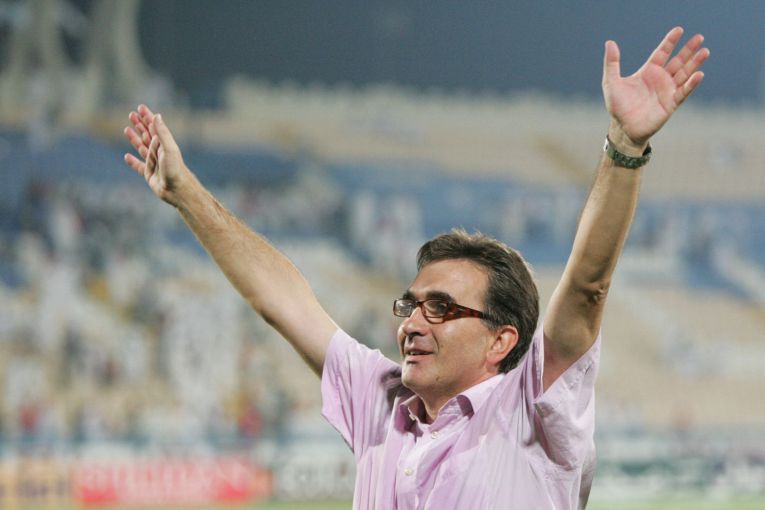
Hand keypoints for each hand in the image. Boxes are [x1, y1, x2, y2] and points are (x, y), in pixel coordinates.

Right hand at [123, 104, 192, 205]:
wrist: (177, 190)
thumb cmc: (175, 169)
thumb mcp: (169, 148)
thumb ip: (162, 133)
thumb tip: (157, 116)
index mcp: (164, 144)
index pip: (154, 127)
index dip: (147, 117)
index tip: (140, 107)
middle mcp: (159, 152)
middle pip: (147, 135)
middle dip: (140, 125)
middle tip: (131, 114)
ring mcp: (154, 163)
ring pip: (142, 148)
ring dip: (134, 139)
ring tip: (126, 129)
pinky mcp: (149, 174)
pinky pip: (139, 166)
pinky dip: (133, 161)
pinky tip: (126, 157)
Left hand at [602, 27, 708, 152]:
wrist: (623, 128)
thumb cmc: (617, 106)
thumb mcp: (611, 82)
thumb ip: (612, 63)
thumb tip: (610, 42)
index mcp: (648, 72)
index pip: (662, 53)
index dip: (670, 42)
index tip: (679, 30)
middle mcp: (660, 79)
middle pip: (678, 61)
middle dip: (688, 50)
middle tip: (699, 37)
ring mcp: (667, 91)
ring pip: (684, 74)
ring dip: (694, 63)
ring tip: (705, 51)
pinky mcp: (671, 104)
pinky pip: (683, 92)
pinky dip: (691, 84)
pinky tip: (698, 74)